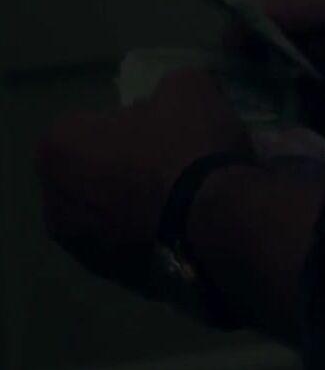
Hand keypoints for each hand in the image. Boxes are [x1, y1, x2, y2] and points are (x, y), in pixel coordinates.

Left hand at [35, 70, 251, 292]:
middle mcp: (56, 203)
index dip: (132, 123)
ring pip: (114, 215)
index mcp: (59, 147)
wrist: (222, 225)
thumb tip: (170, 103)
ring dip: (140, 207)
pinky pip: (137, 247)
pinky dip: (157, 238)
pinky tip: (193, 229)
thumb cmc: (193, 150)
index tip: (167, 128)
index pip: (92, 124)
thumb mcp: (191, 88)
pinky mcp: (119, 281)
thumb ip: (170, 88)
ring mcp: (85, 250)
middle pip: (96, 174)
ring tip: (189, 202)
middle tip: (176, 164)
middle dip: (127, 169)